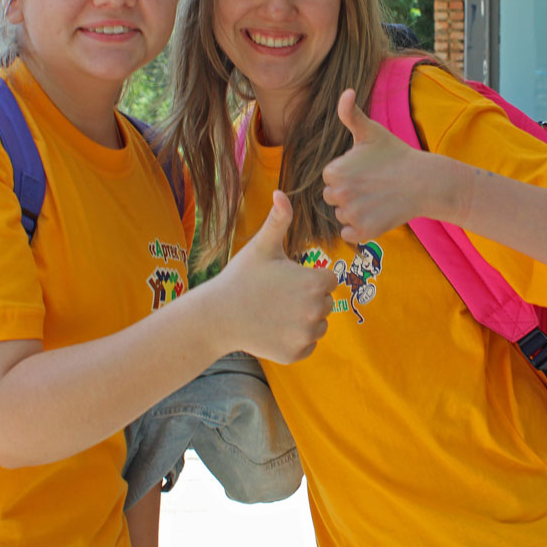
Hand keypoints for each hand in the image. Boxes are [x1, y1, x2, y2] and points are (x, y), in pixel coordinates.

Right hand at [213, 190, 336, 363]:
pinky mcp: (297, 354)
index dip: (309, 277)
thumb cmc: (241, 277)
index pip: (329, 280)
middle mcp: (316, 311)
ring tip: (275, 312)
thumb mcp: (262, 247)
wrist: (217, 316)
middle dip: (307, 299)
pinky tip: (272, 329)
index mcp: (315, 282)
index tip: (286, 279)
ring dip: (303, 320)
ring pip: (318, 325)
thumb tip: (281, 192)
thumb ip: (278, 220)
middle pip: (325, 303)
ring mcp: (306, 335)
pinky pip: (307, 345)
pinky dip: (294, 339)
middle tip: (277, 296)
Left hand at [322, 89, 425, 242]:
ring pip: (342, 216)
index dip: (347, 175)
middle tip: (373, 185)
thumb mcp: (371, 131)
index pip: (330, 179)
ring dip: (355, 211)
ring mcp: (351, 215)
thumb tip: (345, 91)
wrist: (424, 182)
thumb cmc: (395, 154)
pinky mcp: (363, 232)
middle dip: (349, 194)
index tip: (366, 171)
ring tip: (377, 198)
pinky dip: (359, 229)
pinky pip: (349, 234)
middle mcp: (338, 194)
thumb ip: (350, 114)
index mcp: (333, 171)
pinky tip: (376, 214)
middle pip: (333, 199)